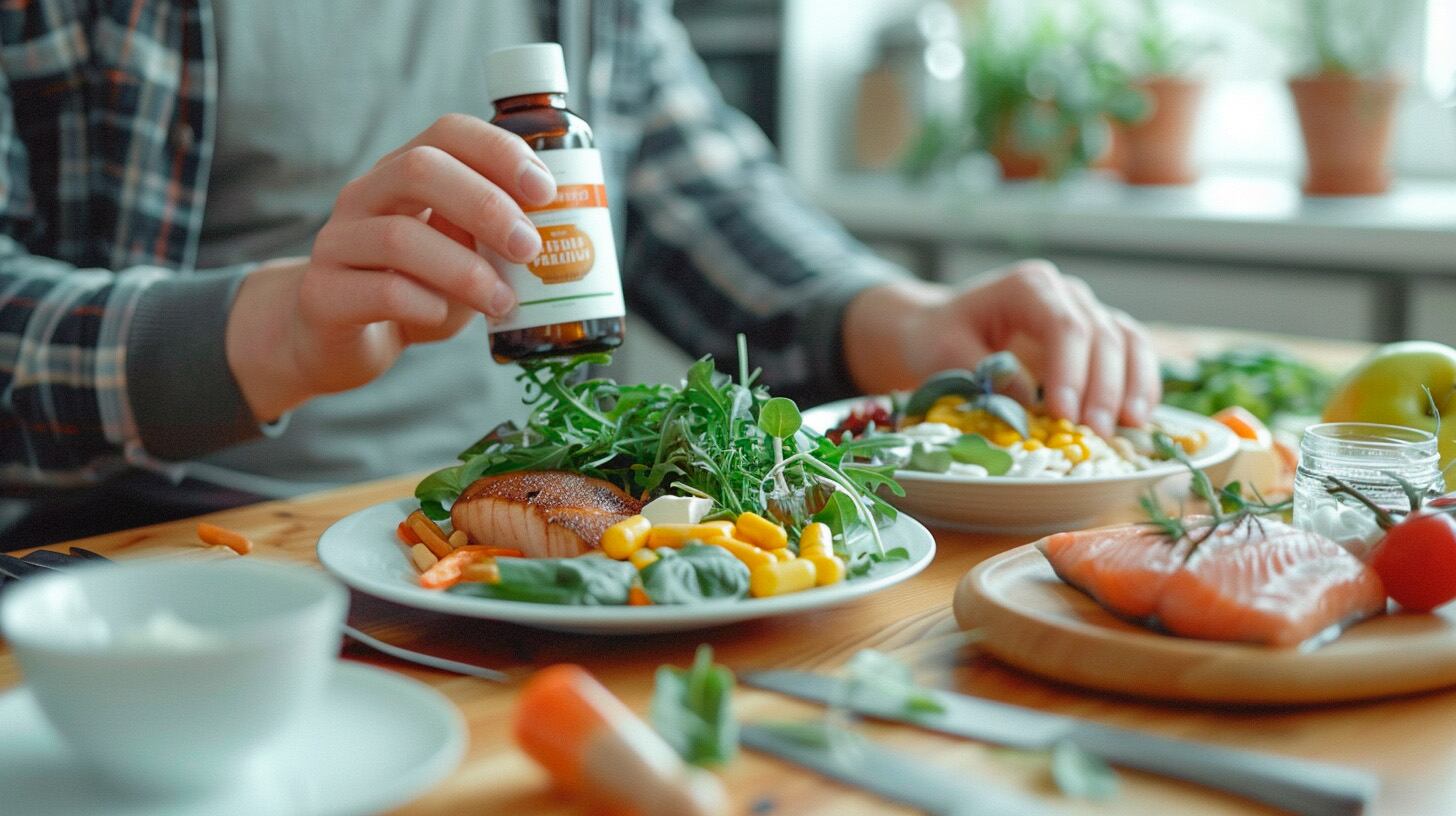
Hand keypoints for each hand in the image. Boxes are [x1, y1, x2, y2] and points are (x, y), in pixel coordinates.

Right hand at [225, 114, 555, 420]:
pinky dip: (425, 304)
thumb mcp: (461, 257)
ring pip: (399, 237)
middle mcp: (364, 196)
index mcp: (402, 174)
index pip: (448, 133)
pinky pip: (380, 291)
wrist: (336, 340)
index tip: (545, 191)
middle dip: (486, 205)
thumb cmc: (414, 290)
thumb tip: (553, 234)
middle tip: (530, 248)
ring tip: (504, 301)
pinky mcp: (323, 296)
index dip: (500, 152)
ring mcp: (337, 243)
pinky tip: (444, 316)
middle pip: (419, 169)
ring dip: (466, 270)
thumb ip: (493, 240)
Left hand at [842, 260, 1160, 435]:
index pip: (1063, 325)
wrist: (944, 328)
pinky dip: (1140, 384)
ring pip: (1127, 340)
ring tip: (1130, 427)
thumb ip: (987, 375)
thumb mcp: (946, 354)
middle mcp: (1065, 293)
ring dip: (1133, 385)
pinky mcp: (1098, 336)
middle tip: (1095, 433)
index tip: (1065, 415)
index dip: (1070, 371)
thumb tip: (1028, 405)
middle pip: (1100, 334)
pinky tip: (1138, 418)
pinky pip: (1132, 354)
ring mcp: (1087, 311)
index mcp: (1027, 286)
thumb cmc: (942, 338)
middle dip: (1102, 388)